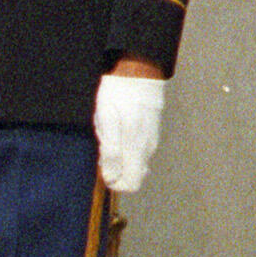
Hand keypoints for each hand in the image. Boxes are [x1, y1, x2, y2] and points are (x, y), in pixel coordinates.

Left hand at [95, 70, 165, 194]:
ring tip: (110, 136)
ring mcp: (152, 140)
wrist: (138, 72)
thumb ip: (109, 152)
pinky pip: (139, 152)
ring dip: (120, 158)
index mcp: (136, 147)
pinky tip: (118, 130)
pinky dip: (126, 149)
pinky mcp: (152, 132)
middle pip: (134, 177)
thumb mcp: (105, 121)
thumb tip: (110, 177)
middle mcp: (147, 148)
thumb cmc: (118, 95)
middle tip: (103, 152)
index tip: (102, 169)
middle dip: (115, 170)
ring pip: (136, 164)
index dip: (114, 183)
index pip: (131, 184)